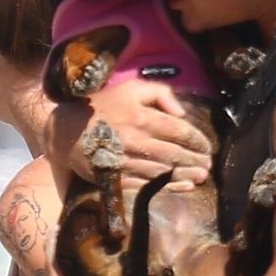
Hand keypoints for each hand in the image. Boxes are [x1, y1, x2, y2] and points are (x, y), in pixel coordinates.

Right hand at [49, 81, 212, 191]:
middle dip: (195, 161)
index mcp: (142, 117)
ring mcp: (127, 162)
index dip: (197, 140)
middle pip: (175, 154)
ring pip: (164, 171)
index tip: (207, 146)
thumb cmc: (103, 107)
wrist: (66, 132)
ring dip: (186, 175)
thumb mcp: (130, 89)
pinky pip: (148, 184)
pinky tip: (182, 186)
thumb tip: (182, 113)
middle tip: (208, 165)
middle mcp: (136, 141)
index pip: (179, 131)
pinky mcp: (118, 178)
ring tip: (201, 177)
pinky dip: (168, 187)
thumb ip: (160, 93)